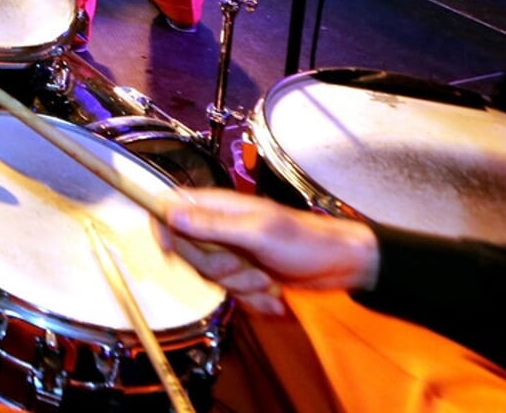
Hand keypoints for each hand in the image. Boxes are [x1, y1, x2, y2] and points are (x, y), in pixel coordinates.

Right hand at [163, 189, 380, 315]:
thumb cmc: (305, 242)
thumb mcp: (257, 233)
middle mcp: (220, 228)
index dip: (163, 227)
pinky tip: (273, 293)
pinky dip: (252, 298)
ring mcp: (232, 252)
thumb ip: (212, 225)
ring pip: (209, 276)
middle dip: (217, 268)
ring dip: (239, 286)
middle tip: (245, 265)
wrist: (342, 266)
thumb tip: (170, 213)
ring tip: (267, 280)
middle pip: (187, 251)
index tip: (171, 251)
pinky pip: (230, 292)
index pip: (171, 206)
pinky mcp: (244, 274)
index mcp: (219, 207)